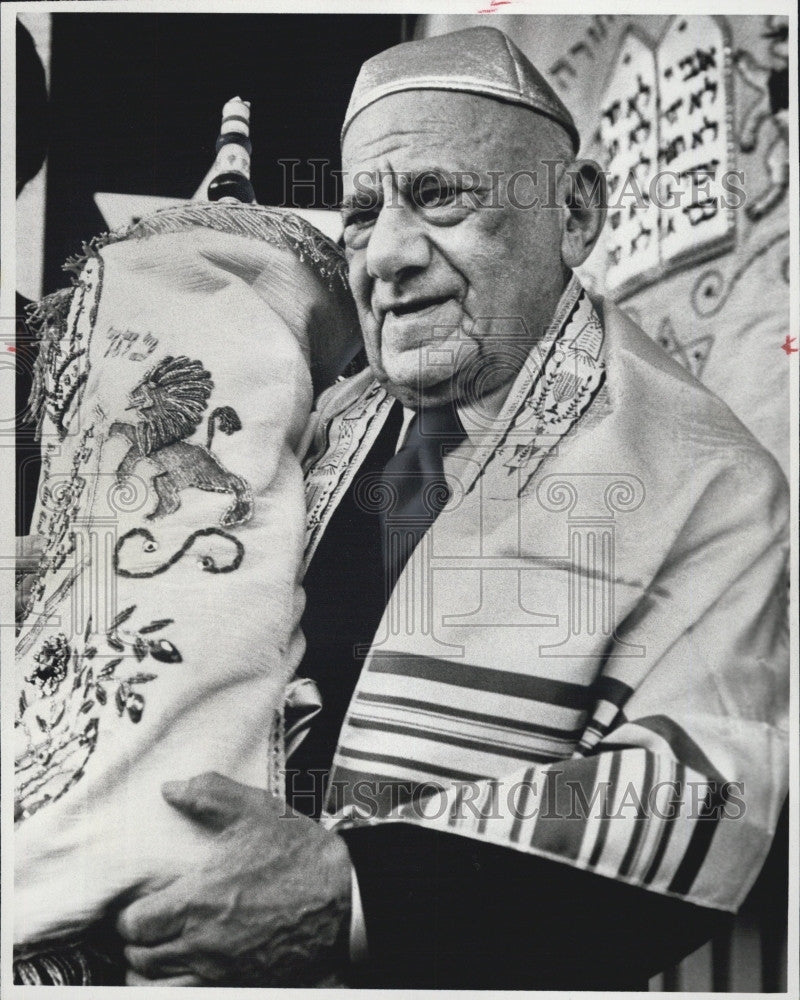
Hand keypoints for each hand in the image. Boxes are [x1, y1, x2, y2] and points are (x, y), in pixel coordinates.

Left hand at [116, 772, 351, 985]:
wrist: (346, 897)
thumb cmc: (300, 854)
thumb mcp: (256, 810)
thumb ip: (209, 795)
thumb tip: (170, 789)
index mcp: (197, 901)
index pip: (133, 925)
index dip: (128, 916)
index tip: (137, 906)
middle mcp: (202, 943)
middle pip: (141, 959)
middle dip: (136, 943)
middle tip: (145, 927)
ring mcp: (223, 971)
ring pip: (160, 987)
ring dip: (150, 972)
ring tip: (156, 954)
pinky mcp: (244, 984)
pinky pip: (192, 998)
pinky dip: (178, 988)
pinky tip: (185, 973)